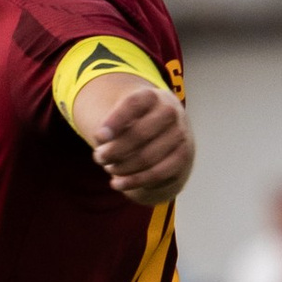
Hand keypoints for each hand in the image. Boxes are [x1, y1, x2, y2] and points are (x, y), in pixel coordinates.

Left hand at [80, 77, 193, 204]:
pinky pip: (157, 173)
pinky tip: (117, 184)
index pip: (132, 105)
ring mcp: (179, 134)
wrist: (168, 131)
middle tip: (99, 158)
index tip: (98, 137)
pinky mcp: (182, 157)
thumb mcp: (123, 117)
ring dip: (123, 167)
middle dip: (115, 150)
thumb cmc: (137, 123)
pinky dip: (134, 181)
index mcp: (151, 96)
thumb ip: (110, 127)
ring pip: (147, 156)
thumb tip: (102, 141)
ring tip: (109, 168)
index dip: (115, 121)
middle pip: (140, 134)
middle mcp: (169, 112)